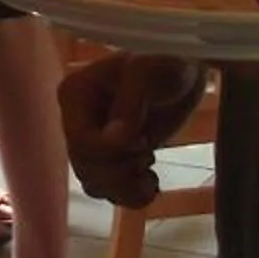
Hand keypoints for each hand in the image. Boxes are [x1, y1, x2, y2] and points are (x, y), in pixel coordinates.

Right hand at [59, 53, 207, 206]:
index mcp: (75, 95)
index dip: (110, 152)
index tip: (142, 142)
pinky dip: (129, 196)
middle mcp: (76, 120)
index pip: (80, 142)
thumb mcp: (148, 73)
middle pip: (85, 168)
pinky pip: (109, 191)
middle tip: (148, 155)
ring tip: (150, 176)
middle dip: (119, 172)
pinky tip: (151, 185)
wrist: (183, 73)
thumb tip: (117, 142)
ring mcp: (92, 141)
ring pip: (93, 184)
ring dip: (124, 188)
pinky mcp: (110, 158)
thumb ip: (131, 104)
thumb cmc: (165, 60)